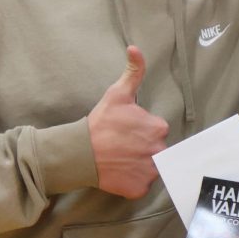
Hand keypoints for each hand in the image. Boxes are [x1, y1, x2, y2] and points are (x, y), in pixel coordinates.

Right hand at [88, 46, 169, 198]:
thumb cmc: (100, 122)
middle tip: (123, 145)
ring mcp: (149, 172)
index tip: (128, 130)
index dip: (143, 130)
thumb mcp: (118, 93)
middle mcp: (159, 151)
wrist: (79, 152)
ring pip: (152, 168)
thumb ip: (133, 71)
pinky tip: (120, 172)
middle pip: (157, 149)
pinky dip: (133, 181)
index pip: (158, 130)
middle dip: (143, 147)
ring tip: (122, 158)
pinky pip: (142, 185)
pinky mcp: (139, 189)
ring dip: (140, 164)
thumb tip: (135, 48)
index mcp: (158, 128)